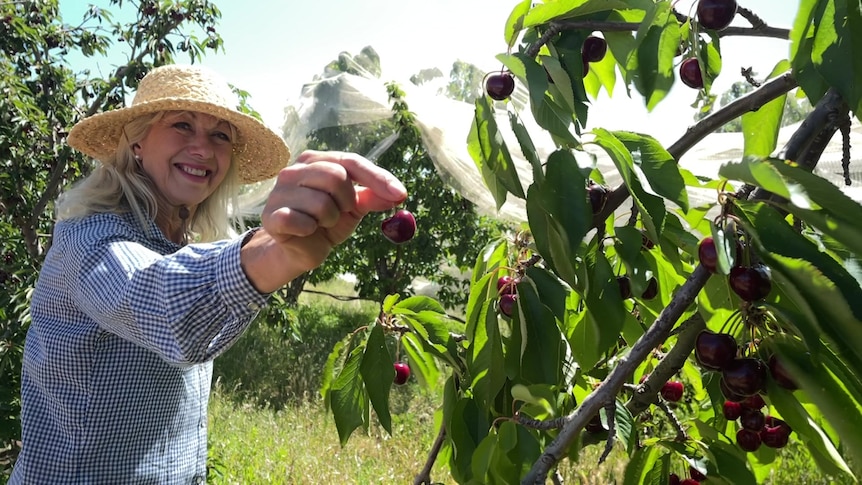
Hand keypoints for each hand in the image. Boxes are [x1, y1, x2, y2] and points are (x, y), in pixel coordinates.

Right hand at [260, 150, 406, 274]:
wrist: (299, 250)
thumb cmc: (327, 222)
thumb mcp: (354, 208)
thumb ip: (373, 196)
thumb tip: (398, 194)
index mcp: (316, 161)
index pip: (351, 162)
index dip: (378, 178)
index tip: (401, 195)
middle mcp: (294, 170)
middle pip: (336, 177)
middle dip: (346, 201)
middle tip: (339, 213)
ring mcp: (279, 191)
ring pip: (321, 203)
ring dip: (329, 220)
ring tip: (320, 223)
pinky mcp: (271, 216)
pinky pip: (302, 221)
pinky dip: (310, 230)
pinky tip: (305, 231)